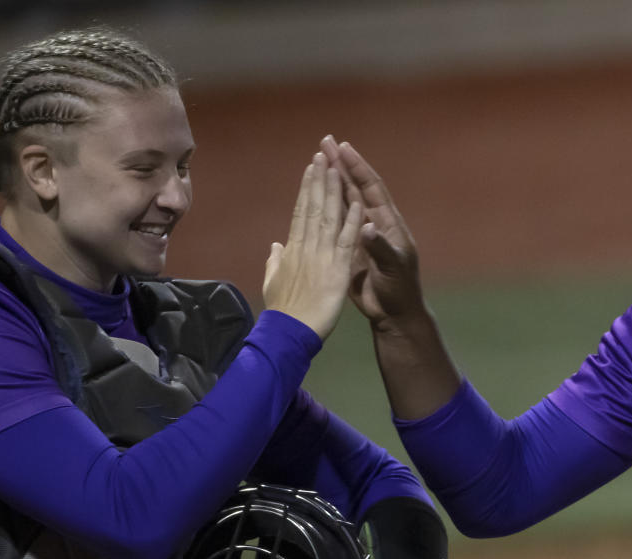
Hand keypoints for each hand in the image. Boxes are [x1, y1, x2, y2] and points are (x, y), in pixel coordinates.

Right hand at [262, 152, 362, 340]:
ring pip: (329, 216)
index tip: (311, 164)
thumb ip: (277, 262)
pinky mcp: (338, 268)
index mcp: (294, 248)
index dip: (308, 186)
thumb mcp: (277, 282)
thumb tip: (275, 245)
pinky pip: (346, 240)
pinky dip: (352, 220)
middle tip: (323, 151)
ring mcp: (322, 255)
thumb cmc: (286, 312)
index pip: (303, 209)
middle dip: (320, 178)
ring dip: (333, 190)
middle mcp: (308, 246)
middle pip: (316, 205)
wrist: (293, 335)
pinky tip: (356, 201)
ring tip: (334, 165)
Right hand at [319, 136, 425, 329]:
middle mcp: (375, 223)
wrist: (394, 314)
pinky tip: (315, 194)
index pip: (371, 189)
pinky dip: (327, 205)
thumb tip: (366, 226)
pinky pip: (337, 220)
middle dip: (341, 165)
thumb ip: (380, 248)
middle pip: (356, 187)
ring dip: (333, 180)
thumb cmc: (399, 292)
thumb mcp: (392, 270)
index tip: (343, 148)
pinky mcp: (350, 247)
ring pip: (345, 200)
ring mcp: (362, 235)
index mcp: (388, 224)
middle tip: (324, 142)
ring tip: (318, 160)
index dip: (357, 168)